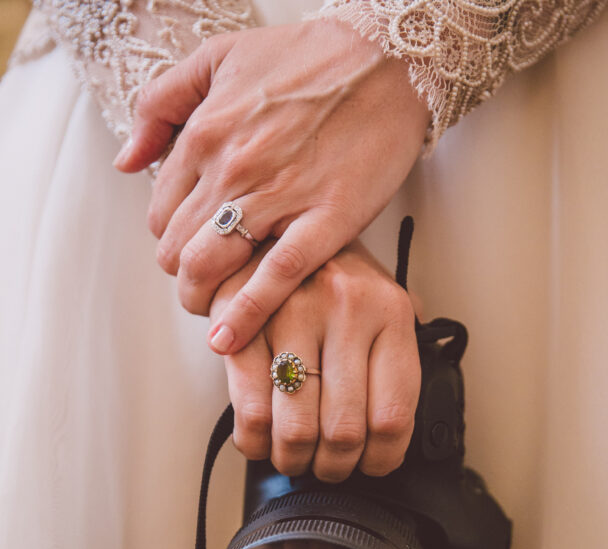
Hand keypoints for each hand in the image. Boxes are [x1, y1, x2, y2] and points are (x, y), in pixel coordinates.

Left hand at [114, 21, 428, 353]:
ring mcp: (277, 197)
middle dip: (182, 277)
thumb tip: (127, 160)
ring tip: (210, 315)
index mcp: (204, 133)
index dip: (170, 241)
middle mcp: (231, 169)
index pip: (161, 212)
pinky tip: (228, 340)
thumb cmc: (308, 57)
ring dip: (201, 299)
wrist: (388, 58)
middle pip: (177, 248)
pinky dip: (245, 314)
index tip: (187, 253)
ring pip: (210, 267)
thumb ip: (161, 105)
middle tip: (200, 288)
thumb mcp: (219, 58)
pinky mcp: (324, 221)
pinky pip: (274, 278)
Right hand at [212, 241, 419, 481]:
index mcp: (390, 311)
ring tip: (294, 459)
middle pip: (344, 430)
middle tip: (327, 469)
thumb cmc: (334, 278)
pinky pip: (252, 410)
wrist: (275, 224)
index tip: (371, 466)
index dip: (381, 458)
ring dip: (293, 460)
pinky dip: (254, 442)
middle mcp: (345, 309)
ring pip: (297, 428)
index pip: (393, 413)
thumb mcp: (382, 305)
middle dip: (333, 467)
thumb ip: (394, 357)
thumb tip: (395, 432)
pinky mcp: (244, 326)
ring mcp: (292, 315)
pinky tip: (259, 441)